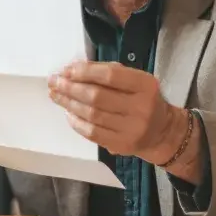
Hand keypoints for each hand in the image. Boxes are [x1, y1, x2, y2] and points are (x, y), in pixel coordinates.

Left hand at [48, 60, 181, 163]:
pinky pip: (93, 133)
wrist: (162, 131)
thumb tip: (73, 70)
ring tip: (56, 95)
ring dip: (69, 104)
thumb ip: (109, 73)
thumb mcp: (135, 80)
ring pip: (92, 115)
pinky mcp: (123, 145)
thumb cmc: (143, 99)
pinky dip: (77, 123)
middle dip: (70, 88)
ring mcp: (132, 129)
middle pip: (97, 96)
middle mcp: (141, 107)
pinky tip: (68, 114)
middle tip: (53, 82)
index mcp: (145, 85)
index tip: (66, 70)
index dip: (85, 71)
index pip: (110, 75)